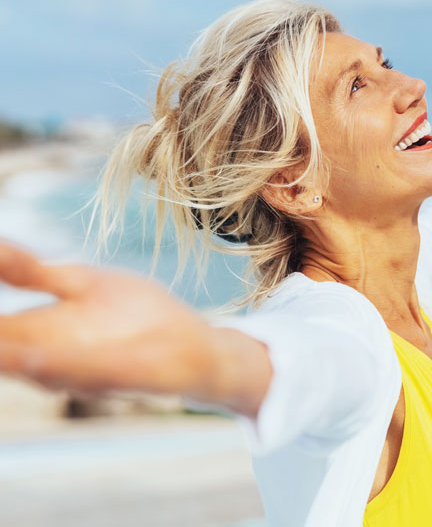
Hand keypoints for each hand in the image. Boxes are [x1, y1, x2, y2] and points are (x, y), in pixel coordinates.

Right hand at [0, 239, 215, 398]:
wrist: (197, 347)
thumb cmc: (138, 316)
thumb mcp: (80, 283)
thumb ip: (33, 272)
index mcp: (36, 332)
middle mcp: (49, 357)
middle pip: (0, 352)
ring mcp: (84, 370)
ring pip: (30, 369)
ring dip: (8, 359)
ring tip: (1, 349)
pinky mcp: (123, 374)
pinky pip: (85, 373)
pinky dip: (57, 366)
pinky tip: (33, 359)